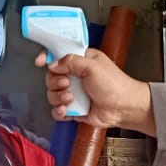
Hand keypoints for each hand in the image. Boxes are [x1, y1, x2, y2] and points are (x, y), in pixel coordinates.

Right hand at [37, 50, 154, 132]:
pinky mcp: (74, 109)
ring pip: (52, 94)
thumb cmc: (115, 85)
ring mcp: (74, 93)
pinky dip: (59, 111)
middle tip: (67, 83)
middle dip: (55, 81)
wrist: (124, 108)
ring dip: (58, 97)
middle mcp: (75, 76)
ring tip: (71, 98)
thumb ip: (71, 61)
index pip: (58, 54)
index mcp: (80, 60)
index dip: (47, 57)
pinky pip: (57, 110)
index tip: (40, 61)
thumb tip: (53, 64)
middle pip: (51, 76)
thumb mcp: (93, 66)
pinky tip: (66, 110)